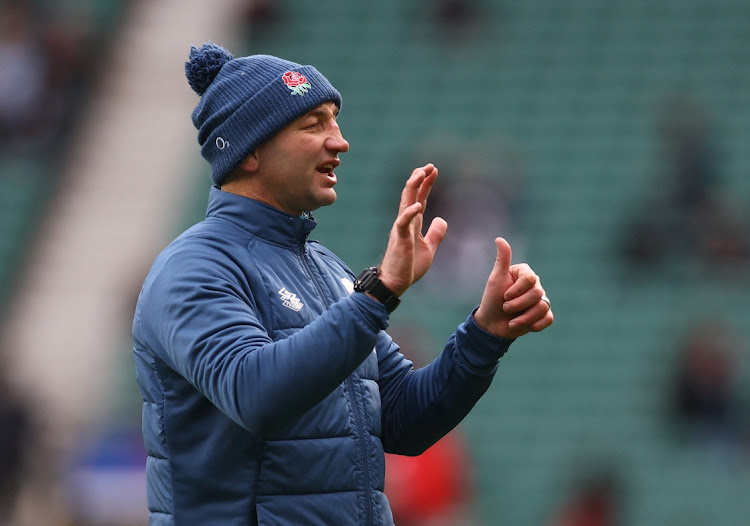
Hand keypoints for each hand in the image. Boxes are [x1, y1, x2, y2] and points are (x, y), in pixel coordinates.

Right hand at [378, 164, 447, 295]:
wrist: (395, 283)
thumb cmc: (408, 267)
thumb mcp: (429, 248)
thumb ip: (435, 233)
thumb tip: (442, 219)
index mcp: (412, 223)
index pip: (419, 198)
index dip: (426, 184)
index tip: (434, 170)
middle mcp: (405, 222)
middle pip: (411, 195)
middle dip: (419, 179)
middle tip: (429, 166)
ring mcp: (401, 230)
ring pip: (405, 203)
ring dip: (413, 188)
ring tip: (421, 174)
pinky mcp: (399, 240)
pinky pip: (403, 223)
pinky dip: (409, 213)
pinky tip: (418, 205)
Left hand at [474, 238, 553, 338]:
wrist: (491, 324)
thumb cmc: (492, 299)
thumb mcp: (496, 279)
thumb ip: (502, 260)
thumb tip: (499, 238)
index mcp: (525, 274)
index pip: (530, 279)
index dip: (517, 290)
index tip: (504, 295)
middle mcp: (535, 285)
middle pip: (537, 294)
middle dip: (518, 304)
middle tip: (505, 308)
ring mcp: (540, 300)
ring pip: (543, 307)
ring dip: (524, 317)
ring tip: (512, 321)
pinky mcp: (542, 315)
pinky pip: (549, 318)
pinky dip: (536, 324)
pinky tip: (527, 327)